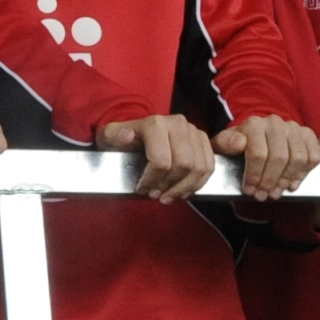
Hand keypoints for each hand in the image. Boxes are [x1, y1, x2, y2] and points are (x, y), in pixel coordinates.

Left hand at [98, 114, 218, 201]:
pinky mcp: (202, 139)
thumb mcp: (110, 137)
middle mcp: (177, 123)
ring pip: (199, 167)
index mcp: (155, 123)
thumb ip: (113, 136)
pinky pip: (209, 166)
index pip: (162, 160)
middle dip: (170, 186)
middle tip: (156, 196)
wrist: (138, 132)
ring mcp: (193, 130)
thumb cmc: (123, 139)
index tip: (143, 189)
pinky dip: (198, 183)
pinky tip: (184, 191)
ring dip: (185, 188)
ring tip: (169, 196)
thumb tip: (126, 136)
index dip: (153, 180)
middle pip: (184, 165)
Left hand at [216, 115, 319, 201]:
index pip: (258, 153)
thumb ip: (225, 144)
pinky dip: (304, 173)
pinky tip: (292, 183)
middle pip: (279, 157)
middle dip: (270, 181)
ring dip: (287, 179)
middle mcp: (275, 123)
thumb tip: (238, 143)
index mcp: (254, 124)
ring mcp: (294, 128)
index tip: (250, 190)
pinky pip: (313, 156)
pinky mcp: (307, 135)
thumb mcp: (224, 145)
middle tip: (263, 195)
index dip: (255, 176)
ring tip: (276, 191)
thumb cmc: (239, 146)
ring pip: (298, 158)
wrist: (254, 137)